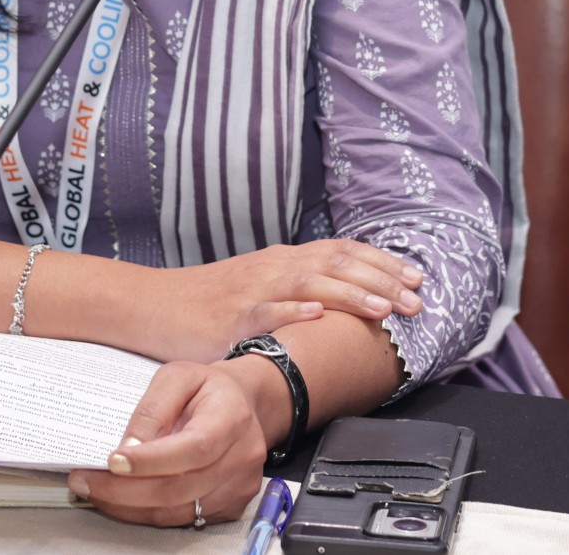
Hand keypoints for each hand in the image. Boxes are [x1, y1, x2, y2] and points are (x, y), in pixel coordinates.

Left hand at [68, 360, 273, 525]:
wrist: (245, 404)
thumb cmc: (208, 388)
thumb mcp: (177, 376)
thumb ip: (152, 409)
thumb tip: (128, 449)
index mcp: (231, 417)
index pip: (193, 448)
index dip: (151, 461)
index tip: (112, 461)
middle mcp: (242, 457)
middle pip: (181, 488)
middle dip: (126, 491)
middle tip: (85, 481)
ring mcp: (239, 486)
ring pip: (178, 511)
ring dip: (130, 507)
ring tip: (96, 490)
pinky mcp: (231, 506)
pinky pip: (184, 519)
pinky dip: (148, 512)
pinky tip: (124, 498)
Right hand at [138, 241, 423, 363]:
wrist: (152, 303)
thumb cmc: (207, 302)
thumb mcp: (259, 286)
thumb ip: (296, 288)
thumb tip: (341, 299)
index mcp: (284, 261)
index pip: (343, 252)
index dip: (382, 263)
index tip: (416, 278)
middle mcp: (273, 267)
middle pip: (336, 265)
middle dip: (381, 282)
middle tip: (416, 301)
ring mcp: (251, 291)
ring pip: (308, 284)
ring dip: (349, 294)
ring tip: (382, 308)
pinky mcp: (229, 317)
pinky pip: (264, 312)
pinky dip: (292, 311)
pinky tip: (316, 315)